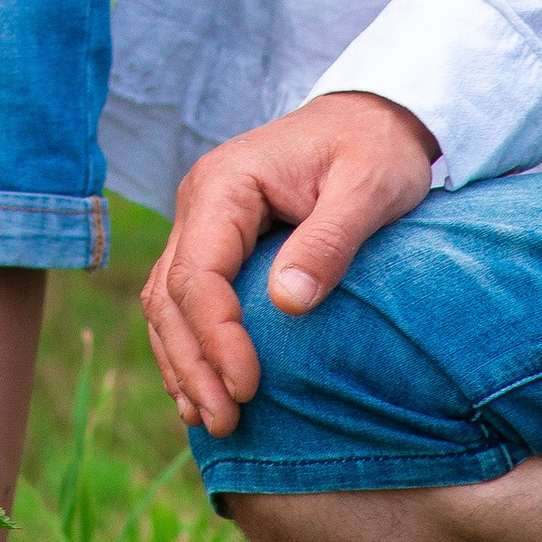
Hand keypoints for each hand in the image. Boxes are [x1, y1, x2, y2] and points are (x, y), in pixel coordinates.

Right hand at [140, 91, 437, 435]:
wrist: (370, 120)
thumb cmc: (375, 151)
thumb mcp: (369, 188)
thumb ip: (329, 242)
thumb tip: (288, 304)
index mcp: (227, 182)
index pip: (200, 271)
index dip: (216, 336)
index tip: (247, 388)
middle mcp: (200, 201)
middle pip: (171, 293)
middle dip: (194, 362)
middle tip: (226, 422)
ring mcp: (202, 222)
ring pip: (165, 301)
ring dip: (183, 362)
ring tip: (211, 420)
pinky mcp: (215, 243)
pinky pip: (183, 300)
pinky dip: (188, 346)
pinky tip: (202, 390)